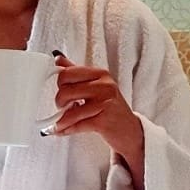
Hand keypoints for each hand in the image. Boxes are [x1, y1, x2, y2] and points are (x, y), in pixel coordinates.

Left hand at [45, 51, 144, 189]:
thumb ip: (77, 72)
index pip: (68, 73)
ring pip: (71, 111)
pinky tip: (62, 131)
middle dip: (59, 102)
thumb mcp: (97, 85)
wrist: (130, 130)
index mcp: (101, 74)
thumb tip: (58, 59)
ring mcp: (105, 103)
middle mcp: (105, 86)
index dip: (60, 83)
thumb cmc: (112, 108)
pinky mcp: (104, 121)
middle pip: (66, 90)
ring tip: (60, 123)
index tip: (61, 91)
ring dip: (61, 120)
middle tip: (62, 107)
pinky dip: (66, 130)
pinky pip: (77, 125)